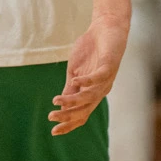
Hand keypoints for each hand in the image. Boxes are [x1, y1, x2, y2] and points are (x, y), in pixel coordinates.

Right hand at [51, 12, 128, 134]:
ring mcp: (106, 80)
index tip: (53, 131)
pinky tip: (75, 80)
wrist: (105, 29)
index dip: (68, 124)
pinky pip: (99, 78)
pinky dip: (87, 81)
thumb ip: (70, 88)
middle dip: (68, 115)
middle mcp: (101, 90)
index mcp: (92, 93)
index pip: (81, 115)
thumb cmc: (90, 51)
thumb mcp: (75, 71)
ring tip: (57, 101)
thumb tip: (61, 104)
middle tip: (51, 116)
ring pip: (90, 97)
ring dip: (73, 101)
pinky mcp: (109, 66)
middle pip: (85, 110)